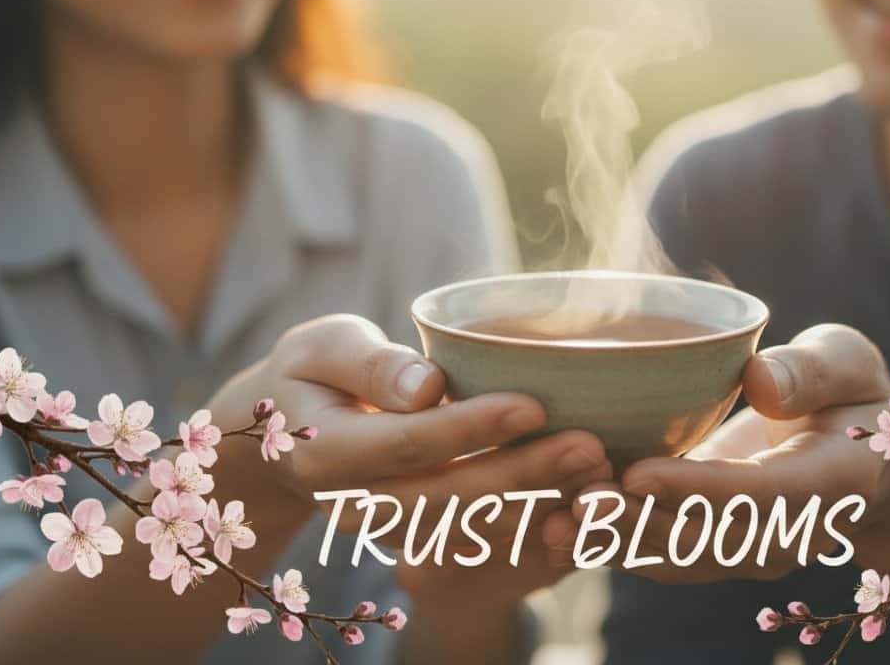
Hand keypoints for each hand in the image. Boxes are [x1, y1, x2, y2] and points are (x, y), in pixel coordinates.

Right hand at [204, 314, 612, 546]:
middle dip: (524, 476)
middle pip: (448, 499)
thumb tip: (425, 386)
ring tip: (599, 472)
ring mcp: (385, 531)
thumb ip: (369, 363)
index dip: (473, 428)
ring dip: (538, 506)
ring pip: (468, 530)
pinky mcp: (416, 538)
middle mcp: (354, 506)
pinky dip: (530, 527)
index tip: (534, 405)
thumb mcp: (322, 347)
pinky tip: (580, 499)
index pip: (410, 445)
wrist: (290, 432)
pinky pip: (476, 542)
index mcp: (327, 453)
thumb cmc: (314, 372)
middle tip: (591, 447)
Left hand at [555, 324, 889, 582]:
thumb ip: (810, 372)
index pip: (755, 493)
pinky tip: (555, 527)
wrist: (865, 462)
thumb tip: (759, 381)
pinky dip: (611, 544)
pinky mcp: (716, 547)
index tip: (637, 473)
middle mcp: (785, 531)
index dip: (695, 487)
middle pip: (704, 539)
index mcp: (825, 483)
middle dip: (635, 524)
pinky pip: (662, 554)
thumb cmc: (853, 395)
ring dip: (612, 542)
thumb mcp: (849, 364)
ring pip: (675, 557)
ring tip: (547, 521)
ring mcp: (749, 549)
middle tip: (572, 501)